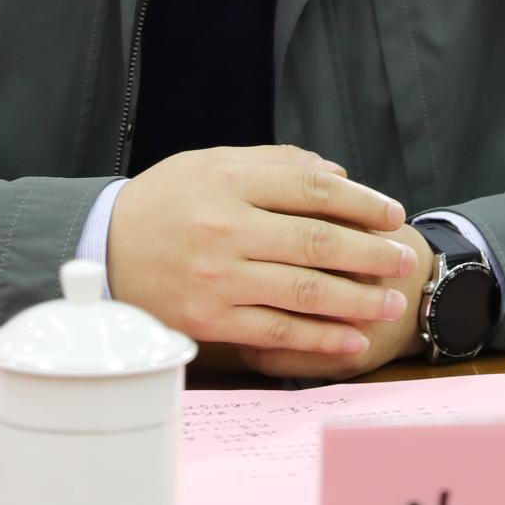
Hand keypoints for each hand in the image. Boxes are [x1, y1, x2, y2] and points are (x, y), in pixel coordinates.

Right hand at [106, 145, 417, 359]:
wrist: (102, 250)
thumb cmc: (165, 202)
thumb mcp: (209, 164)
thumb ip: (273, 165)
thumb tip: (337, 175)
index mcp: (228, 182)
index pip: (312, 188)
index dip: (362, 202)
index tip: (392, 214)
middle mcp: (225, 228)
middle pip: (318, 241)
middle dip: (371, 253)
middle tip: (403, 261)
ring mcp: (218, 278)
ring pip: (305, 290)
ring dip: (357, 299)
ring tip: (389, 302)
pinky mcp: (209, 319)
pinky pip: (276, 331)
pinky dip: (319, 338)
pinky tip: (350, 339)